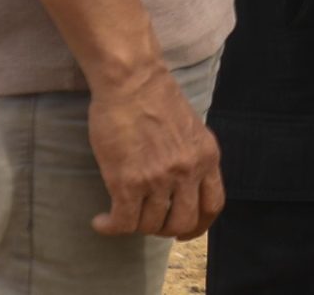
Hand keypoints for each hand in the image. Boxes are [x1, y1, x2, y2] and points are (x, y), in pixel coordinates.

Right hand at [87, 61, 222, 239]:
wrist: (132, 81)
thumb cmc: (155, 99)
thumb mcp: (190, 129)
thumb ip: (192, 157)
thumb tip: (184, 186)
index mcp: (207, 156)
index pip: (213, 205)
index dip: (199, 225)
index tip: (183, 231)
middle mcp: (188, 170)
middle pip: (183, 222)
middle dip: (164, 230)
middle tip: (147, 223)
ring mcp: (159, 178)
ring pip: (150, 225)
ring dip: (134, 226)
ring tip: (120, 216)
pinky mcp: (129, 181)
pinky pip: (123, 222)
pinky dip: (110, 227)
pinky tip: (101, 221)